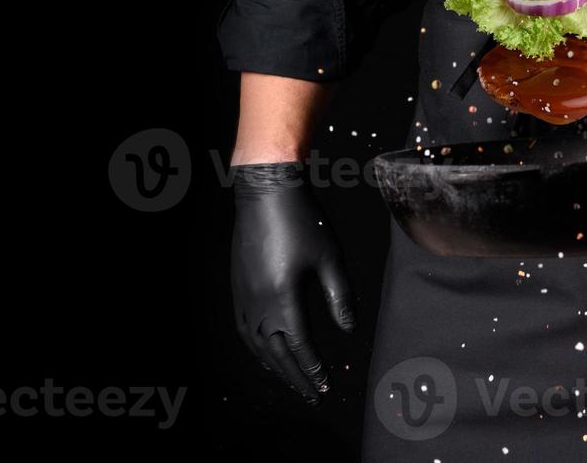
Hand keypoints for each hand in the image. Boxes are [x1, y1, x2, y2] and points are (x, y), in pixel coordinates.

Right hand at [230, 162, 355, 404]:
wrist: (265, 193)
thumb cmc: (302, 221)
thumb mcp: (330, 259)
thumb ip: (340, 298)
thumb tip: (348, 330)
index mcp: (283, 299)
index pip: (299, 347)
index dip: (312, 369)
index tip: (324, 385)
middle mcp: (259, 304)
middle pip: (275, 354)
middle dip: (294, 377)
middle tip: (310, 394)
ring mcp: (244, 296)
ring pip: (256, 345)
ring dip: (273, 366)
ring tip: (290, 378)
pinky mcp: (238, 287)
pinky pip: (244, 329)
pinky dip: (256, 347)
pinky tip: (266, 350)